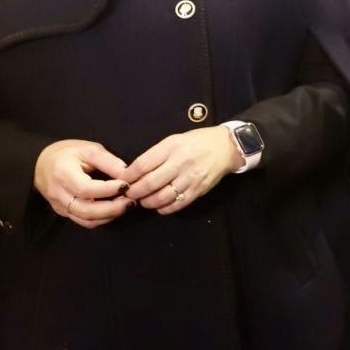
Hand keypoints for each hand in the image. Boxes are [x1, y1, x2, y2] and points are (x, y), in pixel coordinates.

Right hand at [34, 139, 130, 229]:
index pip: (86, 189)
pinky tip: (113, 210)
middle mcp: (58, 193)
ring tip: (125, 206)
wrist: (41, 163)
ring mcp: (59, 206)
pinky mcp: (63, 213)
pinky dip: (101, 219)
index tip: (126, 185)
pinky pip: (83, 221)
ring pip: (86, 220)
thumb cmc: (66, 153)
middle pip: (86, 210)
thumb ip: (108, 162)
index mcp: (62, 173)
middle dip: (112, 209)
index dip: (108, 190)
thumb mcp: (88, 149)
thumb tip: (128, 174)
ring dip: (109, 216)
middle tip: (131, 201)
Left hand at [122, 127, 241, 214]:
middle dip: (135, 192)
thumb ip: (156, 155)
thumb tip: (135, 172)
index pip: (143, 164)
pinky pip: (177, 204)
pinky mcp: (198, 190)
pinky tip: (159, 207)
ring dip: (148, 202)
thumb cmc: (197, 142)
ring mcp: (190, 178)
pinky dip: (164, 209)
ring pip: (162, 197)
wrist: (226, 147)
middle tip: (129, 194)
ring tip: (143, 201)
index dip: (129, 175)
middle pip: (150, 183)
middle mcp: (180, 162)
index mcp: (172, 146)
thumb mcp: (174, 140)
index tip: (123, 180)